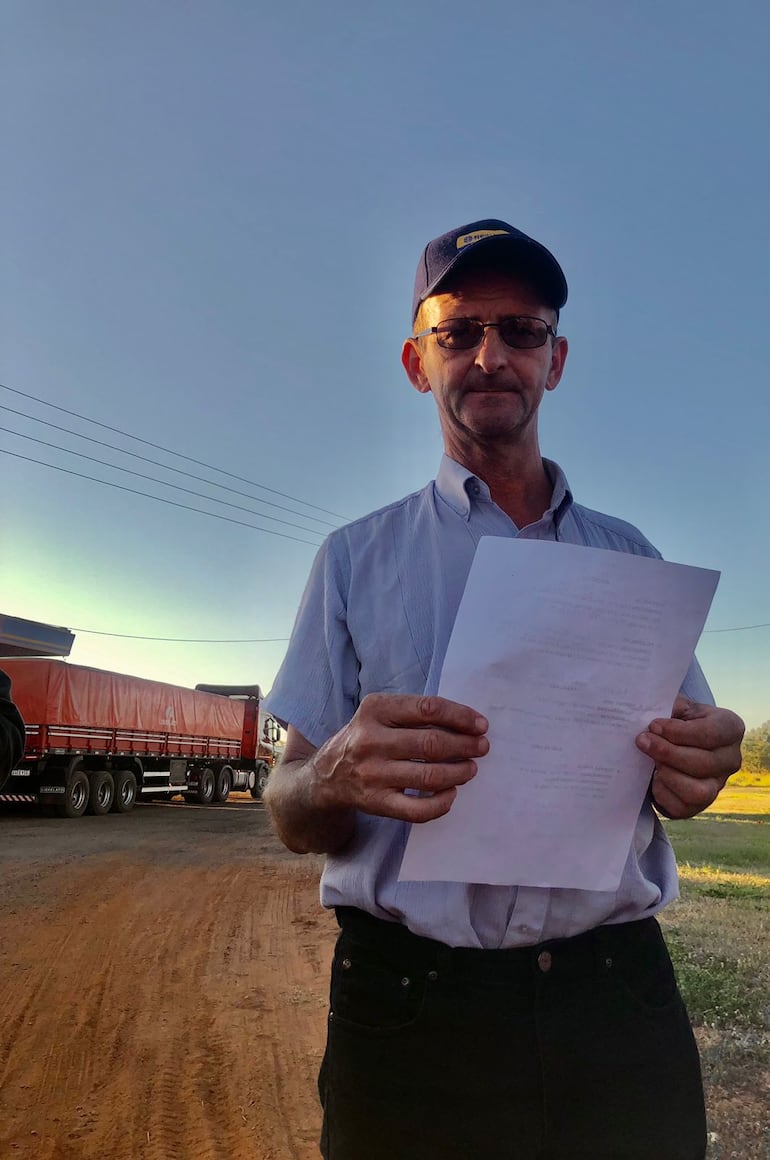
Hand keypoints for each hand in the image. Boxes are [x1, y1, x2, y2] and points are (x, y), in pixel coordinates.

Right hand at [311, 692, 488, 823]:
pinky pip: (417, 810)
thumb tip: (466, 723)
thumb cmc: (364, 739)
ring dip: (459, 773)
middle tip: (482, 748)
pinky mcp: (376, 803)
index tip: (480, 725)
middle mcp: (370, 741)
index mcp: (374, 710)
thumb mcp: (379, 714)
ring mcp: (372, 774)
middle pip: (431, 744)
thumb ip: (414, 713)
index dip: (460, 717)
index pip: (428, 709)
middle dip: (465, 746)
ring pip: (429, 777)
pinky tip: (451, 793)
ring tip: (471, 769)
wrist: (325, 777)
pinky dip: (441, 804)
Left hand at [636, 695, 744, 818]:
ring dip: (668, 775)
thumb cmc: (674, 722)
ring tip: (651, 762)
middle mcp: (730, 759)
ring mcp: (717, 785)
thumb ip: (668, 706)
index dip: (679, 732)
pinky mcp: (698, 806)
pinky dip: (663, 792)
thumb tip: (649, 711)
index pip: (712, 733)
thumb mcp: (675, 707)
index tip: (654, 725)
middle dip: (667, 752)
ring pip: (698, 791)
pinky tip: (653, 778)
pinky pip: (683, 807)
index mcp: (730, 728)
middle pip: (704, 763)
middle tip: (642, 741)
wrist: (671, 744)